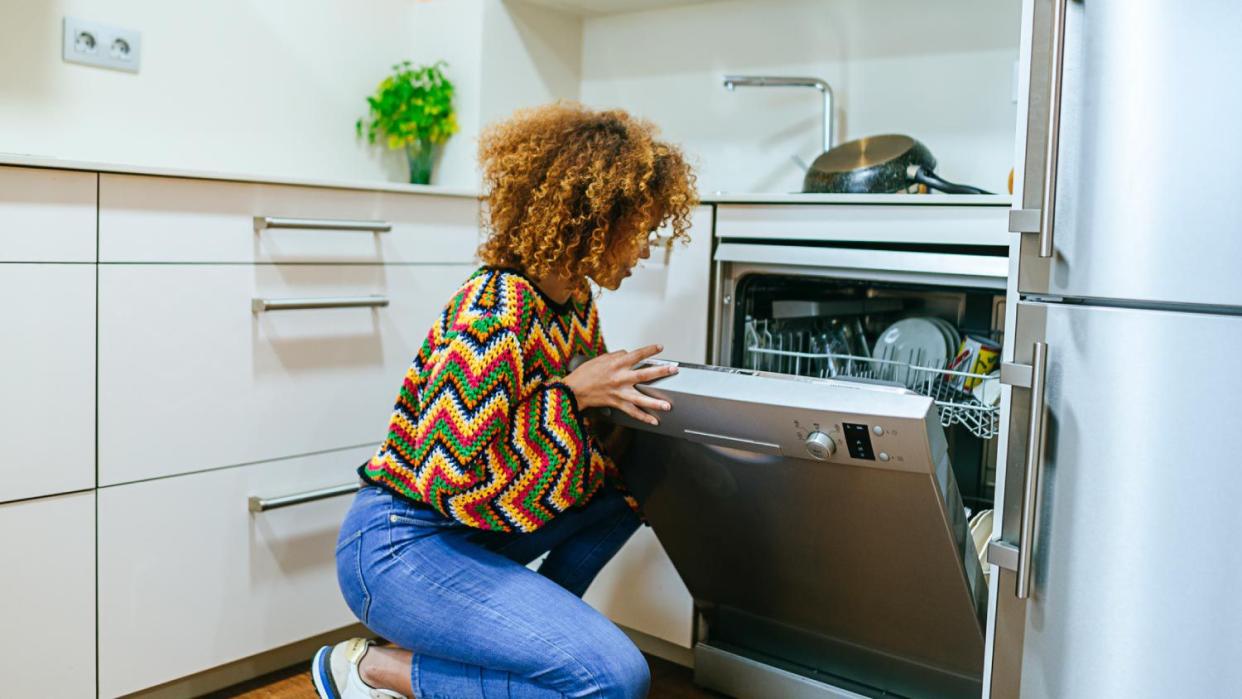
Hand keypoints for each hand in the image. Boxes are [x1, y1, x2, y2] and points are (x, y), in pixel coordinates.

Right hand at [561, 344, 677, 424]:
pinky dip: (643, 417)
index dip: (649, 350)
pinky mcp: (616, 403)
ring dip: (655, 402)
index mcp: (616, 364)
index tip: (660, 348)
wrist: (573, 390)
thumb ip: (617, 355)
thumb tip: (628, 354)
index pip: (636, 355)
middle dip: (660, 372)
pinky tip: (654, 421)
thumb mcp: (601, 359)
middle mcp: (619, 378)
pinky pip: (632, 412)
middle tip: (673, 370)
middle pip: (644, 375)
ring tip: (668, 406)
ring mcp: (619, 392)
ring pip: (640, 398)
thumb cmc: (585, 374)